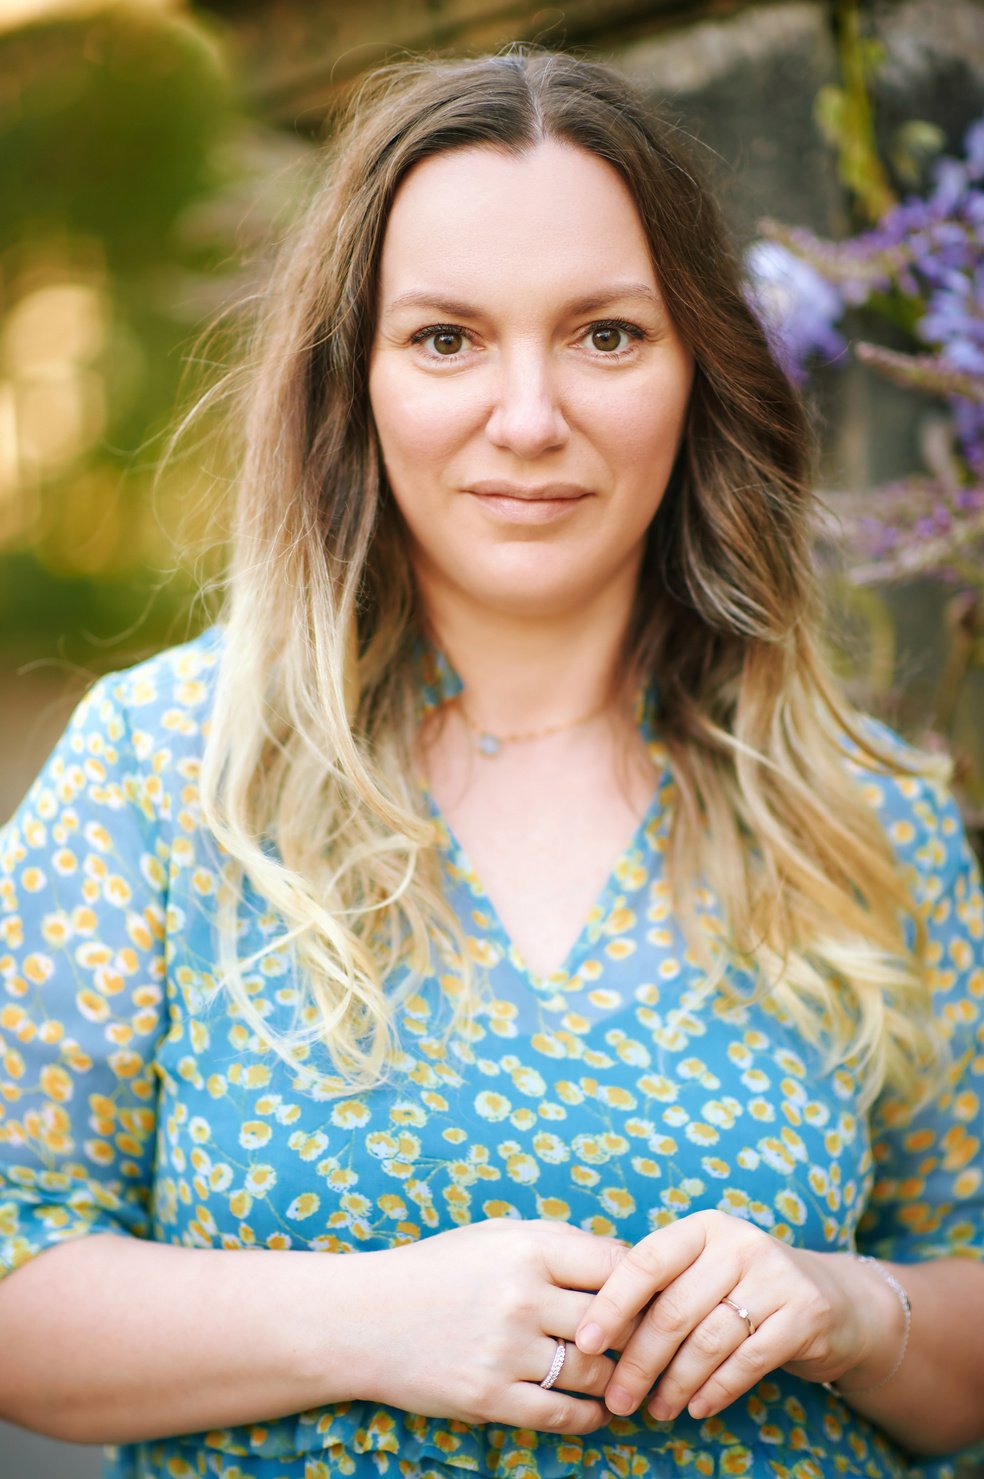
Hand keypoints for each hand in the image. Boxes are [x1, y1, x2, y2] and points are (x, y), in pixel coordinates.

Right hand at [358, 1218, 626, 1432]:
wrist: (365, 1318)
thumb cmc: (439, 1269)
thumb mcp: (496, 1236)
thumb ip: (559, 1245)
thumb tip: (627, 1263)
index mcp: (527, 1248)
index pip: (617, 1266)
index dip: (643, 1285)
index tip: (650, 1300)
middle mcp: (520, 1297)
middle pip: (613, 1323)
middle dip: (633, 1337)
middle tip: (648, 1347)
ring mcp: (504, 1350)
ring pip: (593, 1373)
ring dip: (613, 1380)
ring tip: (622, 1380)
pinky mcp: (488, 1398)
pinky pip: (562, 1415)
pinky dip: (590, 1417)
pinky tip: (596, 1411)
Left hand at [573, 1210, 881, 1421]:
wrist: (837, 1301)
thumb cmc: (747, 1289)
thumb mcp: (707, 1271)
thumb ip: (664, 1288)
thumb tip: (593, 1332)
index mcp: (704, 1227)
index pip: (647, 1261)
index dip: (612, 1303)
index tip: (584, 1342)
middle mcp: (739, 1243)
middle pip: (674, 1310)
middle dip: (639, 1362)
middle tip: (618, 1399)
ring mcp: (776, 1276)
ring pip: (708, 1340)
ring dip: (675, 1384)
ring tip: (656, 1410)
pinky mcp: (805, 1313)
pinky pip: (748, 1361)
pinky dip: (716, 1390)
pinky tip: (696, 1408)